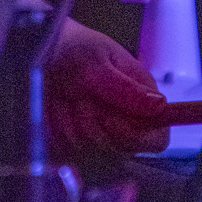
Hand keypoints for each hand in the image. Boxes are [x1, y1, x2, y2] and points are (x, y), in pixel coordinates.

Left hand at [45, 17, 168, 159]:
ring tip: (68, 96)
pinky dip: (57, 129)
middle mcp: (126, 126)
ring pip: (90, 152)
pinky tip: (56, 108)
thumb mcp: (97, 61)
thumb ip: (125, 87)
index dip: (136, 137)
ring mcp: (100, 139)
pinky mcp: (74, 147)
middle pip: (120, 151)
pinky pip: (66, 152)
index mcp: (143, 102)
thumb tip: (159, 105)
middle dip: (94, 123)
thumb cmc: (75, 49)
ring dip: (72, 122)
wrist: (42, 53)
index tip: (110, 119)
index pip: (156, 140)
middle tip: (81, 95)